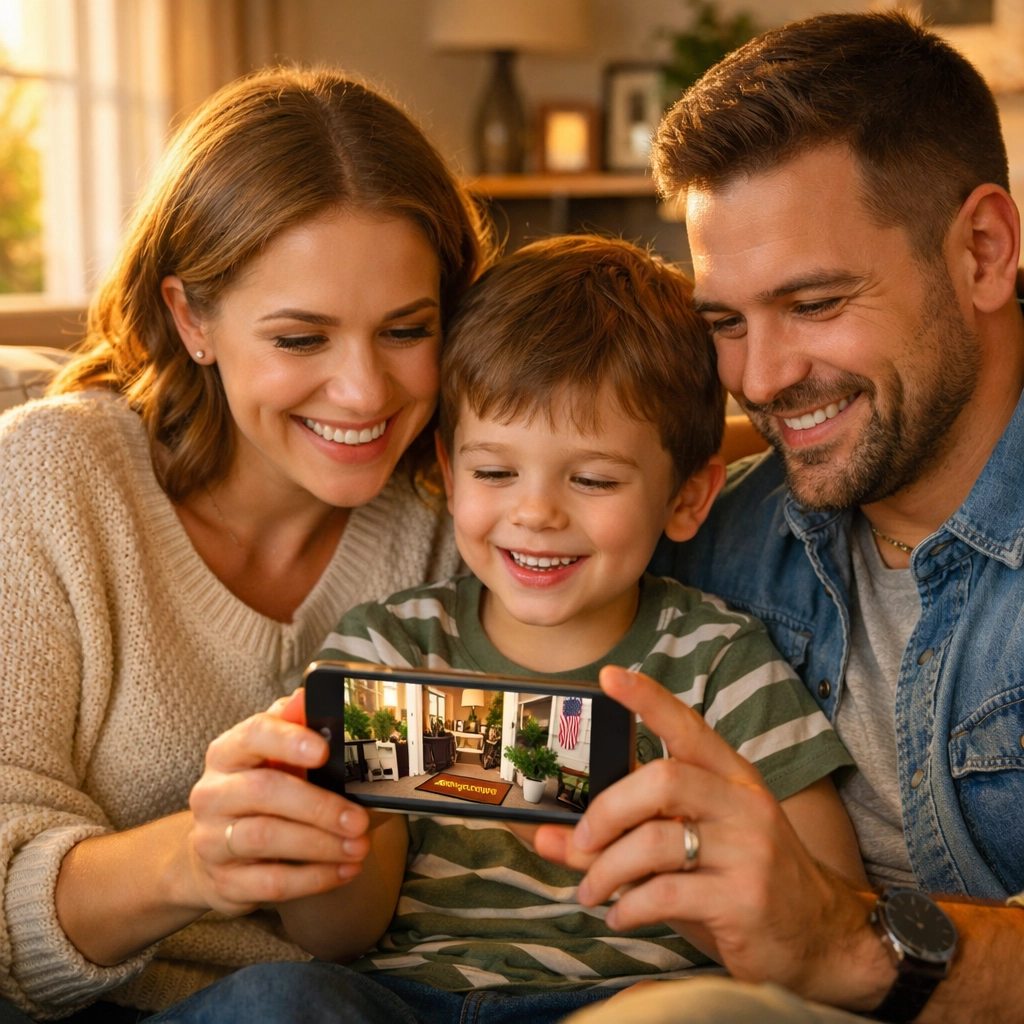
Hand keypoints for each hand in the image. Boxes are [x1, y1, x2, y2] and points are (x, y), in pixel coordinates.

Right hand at [185, 689, 373, 916]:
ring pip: (265, 838)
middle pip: (264, 791)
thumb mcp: (275, 758)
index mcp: (228, 752)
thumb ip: (297, 726)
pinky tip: (344, 871)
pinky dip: (314, 878)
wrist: (215, 852)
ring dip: (321, 844)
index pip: (254, 734)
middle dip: (319, 806)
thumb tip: (308, 694)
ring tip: (359, 846)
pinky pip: (270, 882)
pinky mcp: (224, 880)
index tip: (323, 751)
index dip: (288, 740)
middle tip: (359, 818)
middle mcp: (213, 792)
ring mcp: (211, 839)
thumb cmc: (260, 793)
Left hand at [534, 666, 892, 1009]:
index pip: (688, 725)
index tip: (609, 677)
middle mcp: (744, 804)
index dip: (648, 698)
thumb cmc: (743, 882)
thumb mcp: (692, 847)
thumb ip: (623, 836)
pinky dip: (629, 906)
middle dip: (607, 809)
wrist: (824, 940)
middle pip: (662, 779)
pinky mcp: (745, 900)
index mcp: (732, 778)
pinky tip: (620, 915)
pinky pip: (667, 893)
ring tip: (591, 892)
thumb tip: (545, 837)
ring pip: (656, 841)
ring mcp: (749, 851)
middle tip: (581, 840)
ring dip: (607, 870)